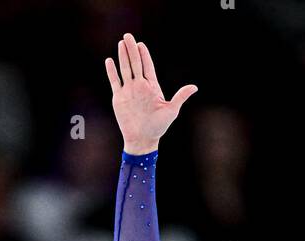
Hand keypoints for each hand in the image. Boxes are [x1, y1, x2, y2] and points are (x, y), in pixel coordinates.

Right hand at [104, 32, 197, 153]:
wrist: (143, 140)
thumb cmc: (158, 127)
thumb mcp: (171, 110)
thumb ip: (180, 96)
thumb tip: (195, 87)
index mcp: (152, 86)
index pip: (147, 65)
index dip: (144, 54)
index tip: (140, 44)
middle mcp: (139, 86)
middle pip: (135, 63)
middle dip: (131, 49)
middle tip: (128, 36)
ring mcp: (129, 91)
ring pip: (125, 69)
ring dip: (123, 57)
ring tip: (121, 44)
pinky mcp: (119, 98)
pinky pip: (114, 81)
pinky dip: (112, 71)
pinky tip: (109, 61)